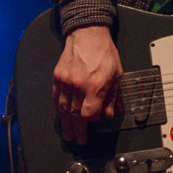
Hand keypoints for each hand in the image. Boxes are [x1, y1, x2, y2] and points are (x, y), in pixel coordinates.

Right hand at [52, 25, 122, 144]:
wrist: (87, 32)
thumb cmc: (103, 51)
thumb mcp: (117, 74)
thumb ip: (112, 96)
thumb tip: (108, 114)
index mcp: (95, 85)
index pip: (88, 113)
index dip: (90, 122)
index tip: (92, 123)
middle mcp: (78, 84)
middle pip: (74, 114)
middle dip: (76, 130)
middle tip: (77, 140)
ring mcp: (66, 80)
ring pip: (62, 108)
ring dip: (65, 123)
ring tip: (67, 134)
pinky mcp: (57, 76)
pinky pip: (56, 97)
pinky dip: (58, 108)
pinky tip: (60, 115)